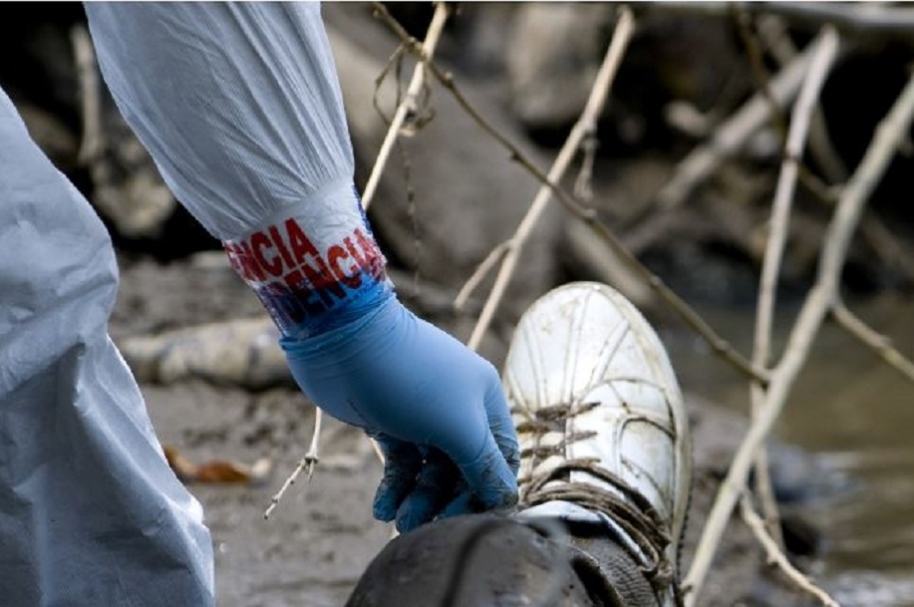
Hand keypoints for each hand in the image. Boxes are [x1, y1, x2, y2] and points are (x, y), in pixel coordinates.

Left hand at [281, 297, 518, 531]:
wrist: (343, 340)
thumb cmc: (410, 379)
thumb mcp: (457, 426)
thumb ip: (484, 466)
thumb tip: (506, 499)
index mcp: (484, 399)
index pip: (501, 456)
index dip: (489, 490)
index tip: (468, 520)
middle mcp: (458, 405)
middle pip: (464, 467)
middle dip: (446, 500)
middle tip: (422, 524)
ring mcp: (421, 413)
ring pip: (430, 469)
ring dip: (418, 498)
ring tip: (398, 522)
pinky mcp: (388, 420)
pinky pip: (401, 462)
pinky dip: (395, 486)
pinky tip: (382, 508)